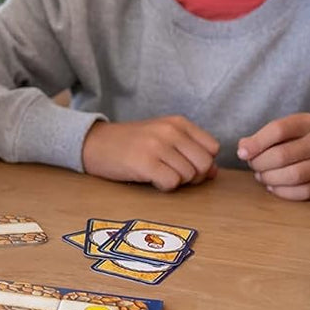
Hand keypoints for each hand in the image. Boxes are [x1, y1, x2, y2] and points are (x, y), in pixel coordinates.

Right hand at [81, 116, 218, 190]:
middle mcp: (170, 131)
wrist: (94, 143)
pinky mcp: (145, 163)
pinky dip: (164, 186)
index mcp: (178, 122)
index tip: (186, 165)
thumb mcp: (162, 138)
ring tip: (158, 174)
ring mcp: (157, 146)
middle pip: (204, 164)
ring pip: (189, 175)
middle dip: (193, 176)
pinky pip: (172, 182)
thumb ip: (190, 151)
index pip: (212, 148)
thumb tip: (214, 172)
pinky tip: (151, 179)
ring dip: (176, 181)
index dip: (203, 162)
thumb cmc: (131, 144)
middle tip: (173, 174)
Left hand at [238, 113, 309, 200]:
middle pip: (281, 156)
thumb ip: (267, 135)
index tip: (242, 153)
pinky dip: (282, 192)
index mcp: (308, 122)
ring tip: (262, 176)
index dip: (255, 143)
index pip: (277, 130)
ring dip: (269, 179)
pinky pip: (302, 192)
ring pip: (292, 176)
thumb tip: (243, 148)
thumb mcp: (293, 128)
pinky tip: (274, 186)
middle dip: (259, 163)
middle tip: (254, 165)